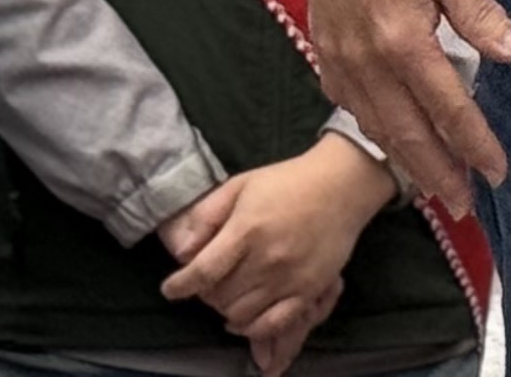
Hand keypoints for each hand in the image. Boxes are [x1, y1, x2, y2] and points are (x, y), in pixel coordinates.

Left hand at [158, 137, 393, 367]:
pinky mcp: (309, 291)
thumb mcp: (240, 185)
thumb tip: (181, 251)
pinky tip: (245, 319)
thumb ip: (207, 215)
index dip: (180, 285)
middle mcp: (267, 259)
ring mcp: (290, 278)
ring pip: (242, 315)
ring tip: (228, 295)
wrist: (341, 185)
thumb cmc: (286, 181)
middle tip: (209, 282)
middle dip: (206, 294)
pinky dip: (254, 329)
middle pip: (220, 297)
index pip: (203, 271)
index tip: (170, 289)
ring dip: (226, 310)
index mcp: (246, 229)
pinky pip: (274, 324)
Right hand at [290, 0, 510, 214]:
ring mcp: (340, 60)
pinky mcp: (323, 51)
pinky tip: (387, 135)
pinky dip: (372, 128)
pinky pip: (349, 104)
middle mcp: (368, 62)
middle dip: (439, 174)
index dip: (475, 146)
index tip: (498, 173)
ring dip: (405, 159)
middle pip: (408, 134)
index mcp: (404, 42)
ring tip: (431, 185)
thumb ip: (480, 14)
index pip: (449, 110)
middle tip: (463, 205)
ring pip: (376, 125)